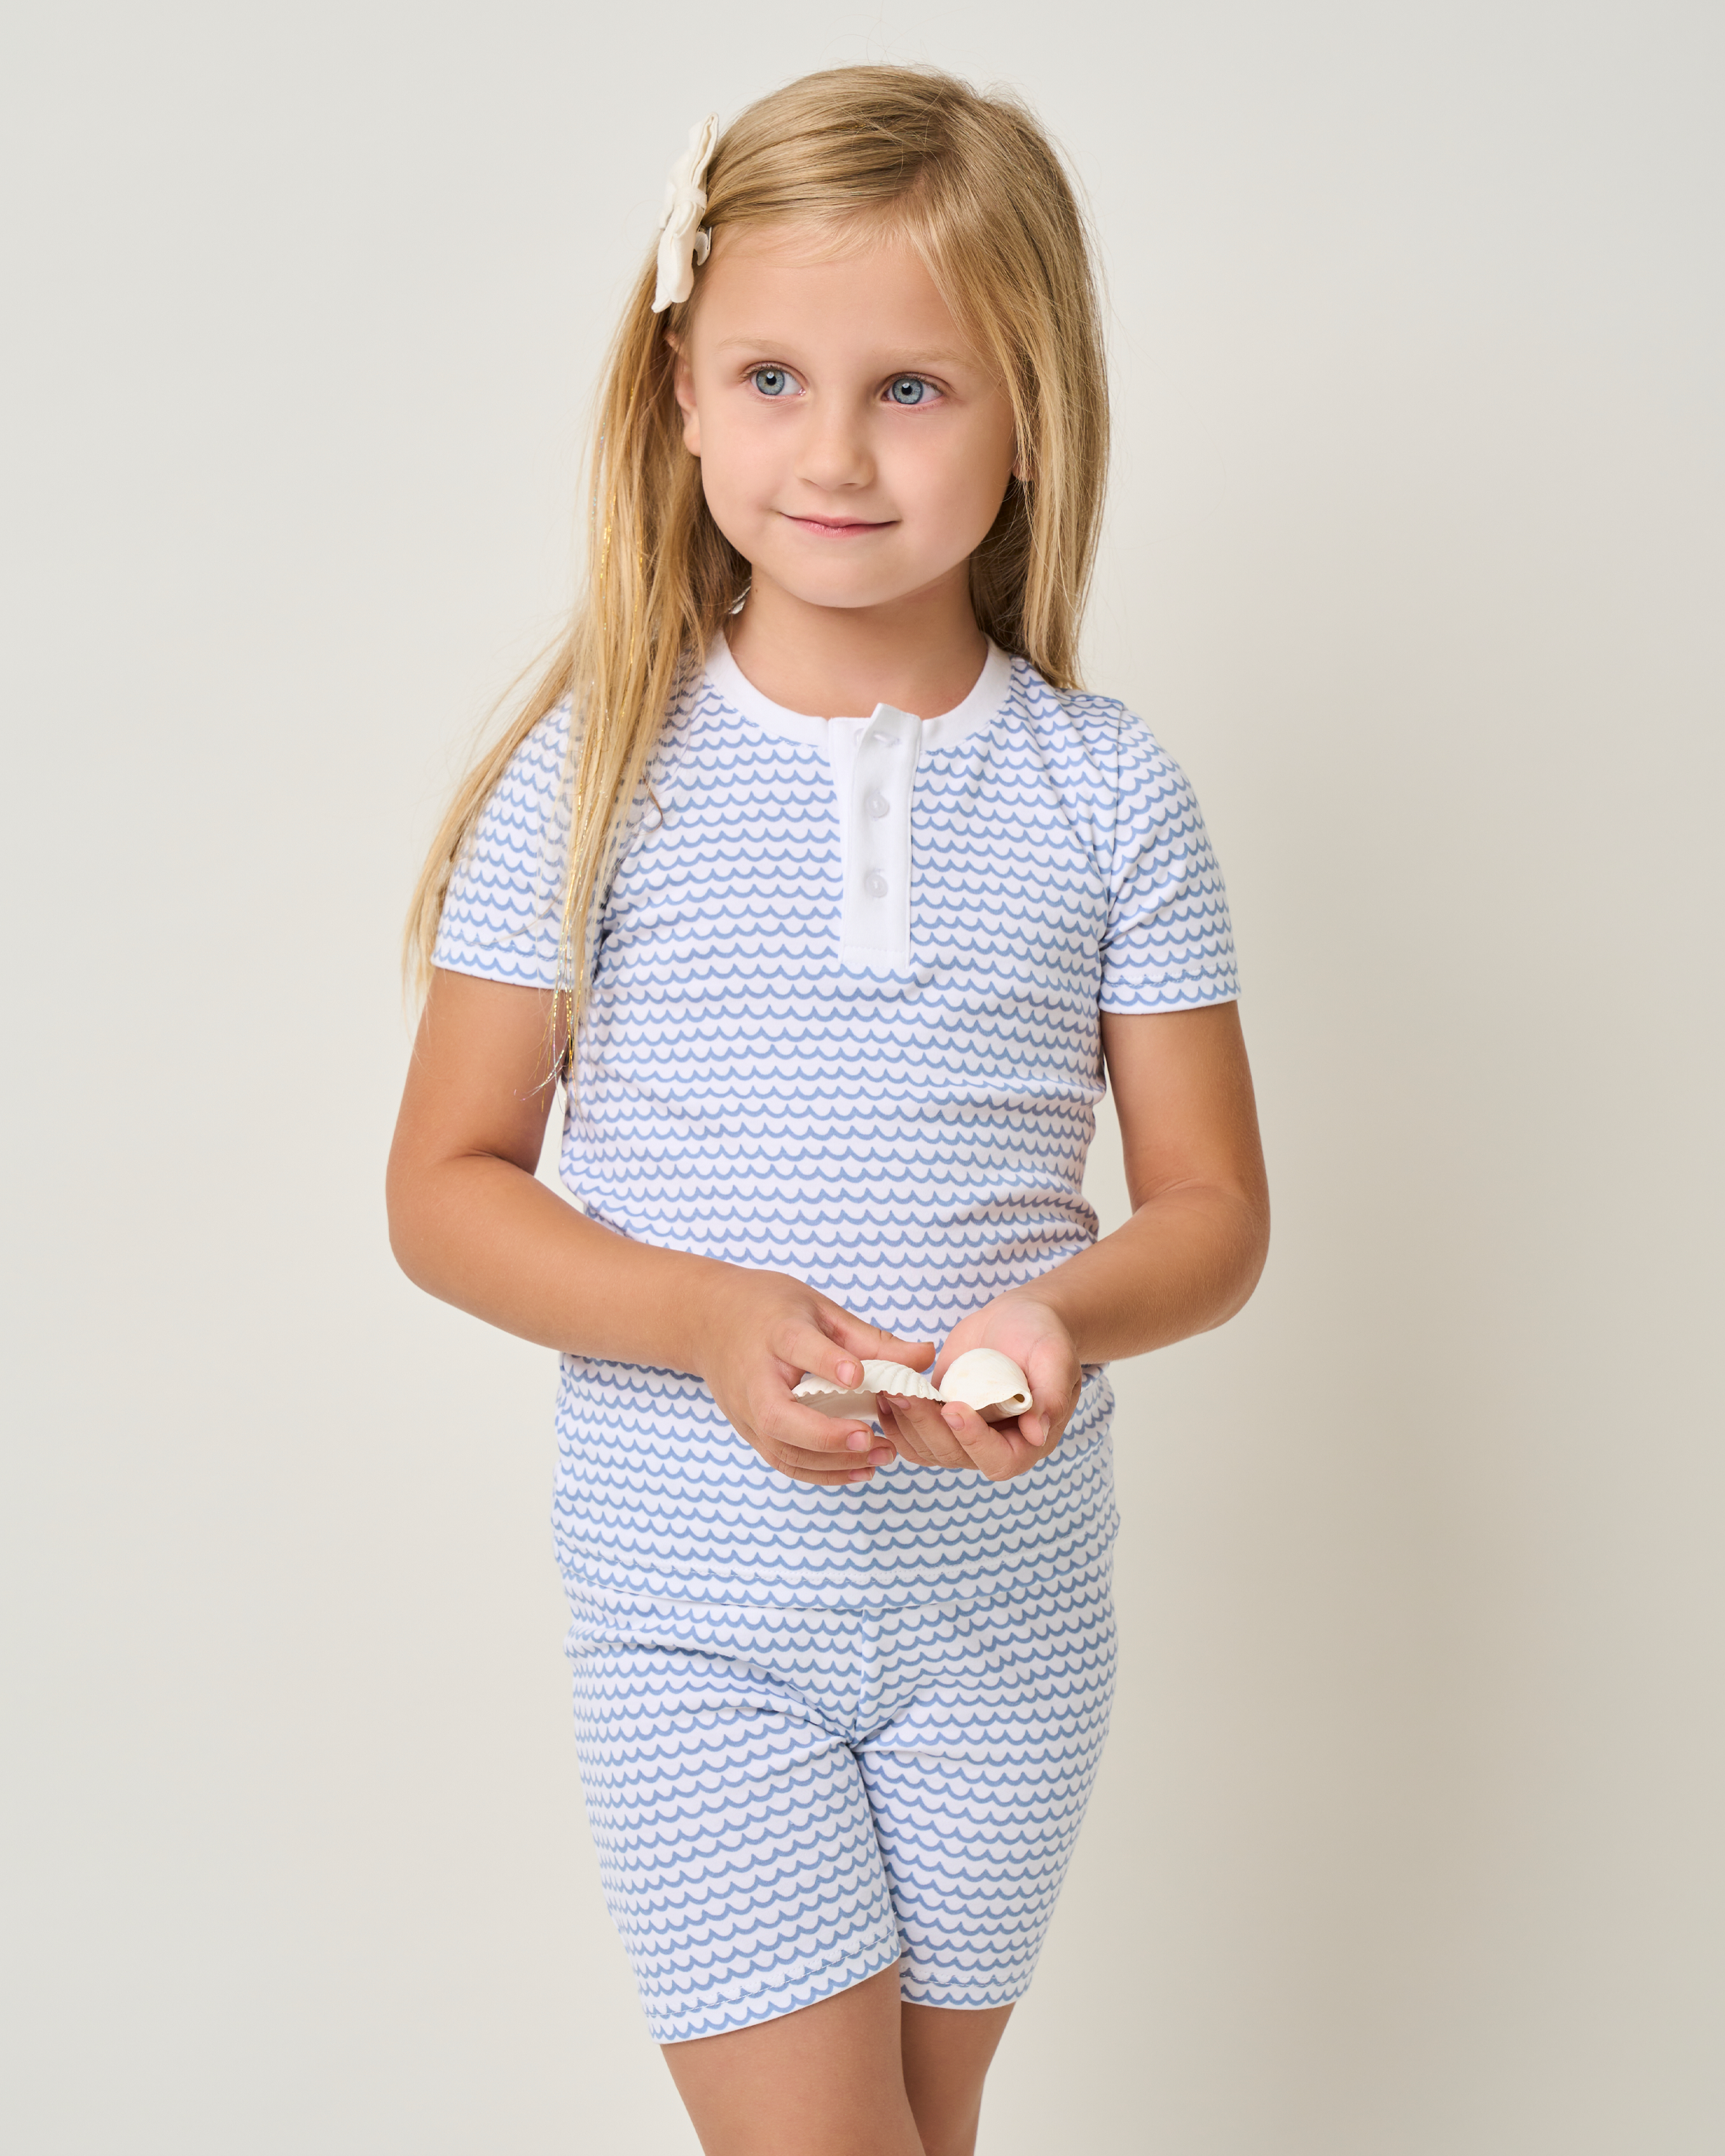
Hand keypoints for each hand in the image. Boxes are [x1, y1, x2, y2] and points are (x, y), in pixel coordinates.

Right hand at [687, 1264, 935, 1486]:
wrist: (707, 1320)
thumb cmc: (768, 1309)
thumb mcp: (819, 1309)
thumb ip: (871, 1339)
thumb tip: (926, 1356)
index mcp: (774, 1332)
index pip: (796, 1346)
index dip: (828, 1361)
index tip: (857, 1376)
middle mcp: (754, 1378)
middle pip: (780, 1416)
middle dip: (826, 1434)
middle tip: (872, 1438)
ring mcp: (746, 1411)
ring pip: (783, 1450)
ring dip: (833, 1461)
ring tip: (882, 1455)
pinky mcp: (749, 1431)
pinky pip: (783, 1461)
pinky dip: (820, 1473)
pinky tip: (858, 1471)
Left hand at [876, 1293, 1082, 1482]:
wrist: (1018, 1320)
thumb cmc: (1043, 1336)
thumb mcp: (1055, 1357)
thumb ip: (1050, 1395)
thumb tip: (1037, 1433)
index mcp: (1028, 1441)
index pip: (999, 1459)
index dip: (975, 1441)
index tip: (954, 1409)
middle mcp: (994, 1446)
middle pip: (954, 1456)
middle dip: (926, 1427)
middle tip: (904, 1394)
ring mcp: (962, 1436)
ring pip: (927, 1449)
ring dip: (905, 1424)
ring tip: (889, 1391)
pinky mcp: (939, 1420)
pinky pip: (913, 1435)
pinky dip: (895, 1421)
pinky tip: (883, 1396)